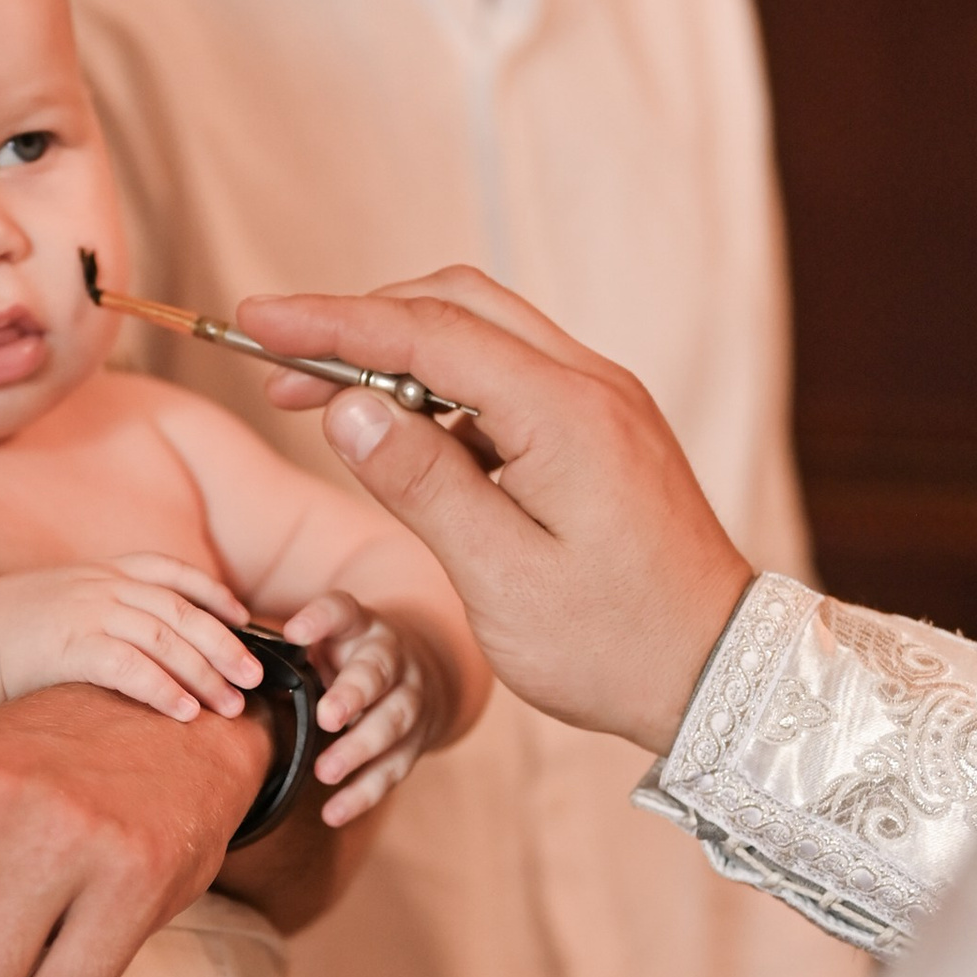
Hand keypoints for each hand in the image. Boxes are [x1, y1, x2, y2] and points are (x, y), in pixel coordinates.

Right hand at [0, 555, 260, 723]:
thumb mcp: (54, 607)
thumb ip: (95, 613)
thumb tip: (132, 642)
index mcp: (95, 571)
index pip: (169, 571)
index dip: (211, 593)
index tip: (242, 618)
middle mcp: (96, 584)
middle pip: (179, 609)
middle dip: (224, 644)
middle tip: (256, 678)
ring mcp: (82, 611)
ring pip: (163, 637)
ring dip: (203, 673)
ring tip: (231, 707)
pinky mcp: (66, 645)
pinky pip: (129, 666)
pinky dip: (163, 689)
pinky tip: (185, 713)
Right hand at [238, 267, 757, 755]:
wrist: (720, 673)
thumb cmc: (613, 645)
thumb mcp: (500, 579)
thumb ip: (421, 484)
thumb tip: (348, 407)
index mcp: (564, 415)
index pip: (426, 333)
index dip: (330, 322)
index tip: (256, 319)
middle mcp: (590, 385)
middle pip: (455, 304)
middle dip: (359, 323)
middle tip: (280, 370)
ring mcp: (602, 401)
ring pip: (483, 331)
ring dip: (398, 351)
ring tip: (325, 403)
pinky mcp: (602, 427)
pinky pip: (510, 375)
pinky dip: (442, 385)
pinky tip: (403, 436)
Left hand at [279, 590, 445, 826]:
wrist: (422, 671)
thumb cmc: (351, 657)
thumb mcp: (329, 637)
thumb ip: (290, 650)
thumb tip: (226, 670)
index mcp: (360, 627)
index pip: (342, 612)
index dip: (320, 620)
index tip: (294, 633)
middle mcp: (391, 658)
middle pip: (376, 674)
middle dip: (353, 695)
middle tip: (327, 717)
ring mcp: (409, 700)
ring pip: (391, 724)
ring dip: (359, 750)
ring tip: (325, 772)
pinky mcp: (416, 742)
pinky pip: (392, 769)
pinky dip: (363, 793)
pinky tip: (333, 813)